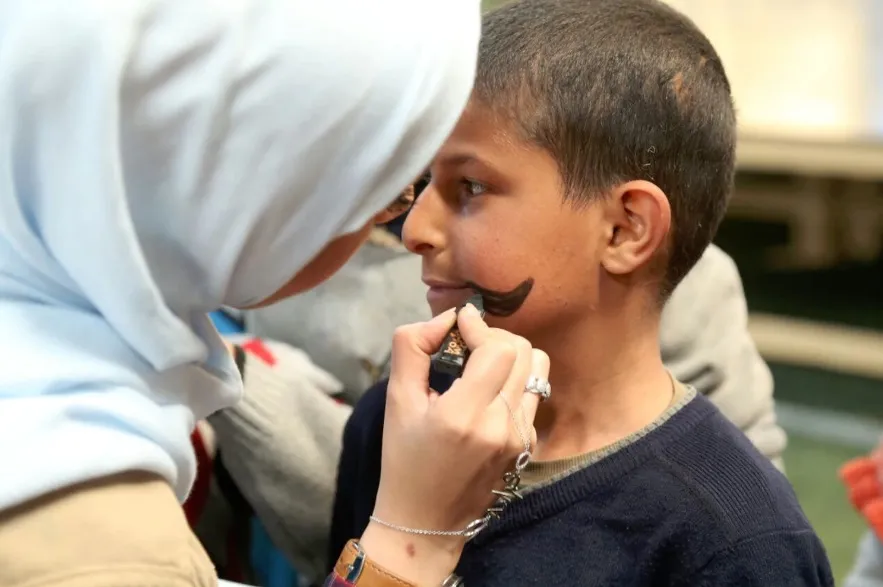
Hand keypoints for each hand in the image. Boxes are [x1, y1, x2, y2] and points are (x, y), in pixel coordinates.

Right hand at [361, 304, 548, 584]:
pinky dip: (514, 381)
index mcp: (464, 415)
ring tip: (483, 362)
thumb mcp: (396, 401)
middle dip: (494, 336)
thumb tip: (445, 319)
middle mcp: (501, 426)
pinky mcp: (528, 446)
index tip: (460, 321)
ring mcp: (520, 438)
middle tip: (468, 341)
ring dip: (511, 355)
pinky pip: (533, 395)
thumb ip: (412, 348)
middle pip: (523, 352)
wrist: (426, 522)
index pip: (497, 349)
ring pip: (537, 370)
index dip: (479, 326)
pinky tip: (488, 392)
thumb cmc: (404, 460)